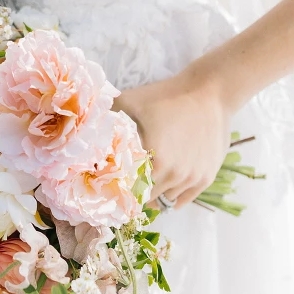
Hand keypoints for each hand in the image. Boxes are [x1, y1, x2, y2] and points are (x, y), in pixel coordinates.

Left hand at [113, 69, 230, 208]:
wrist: (210, 91)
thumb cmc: (166, 95)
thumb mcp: (129, 101)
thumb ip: (106, 118)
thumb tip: (84, 132)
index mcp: (154, 159)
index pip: (128, 189)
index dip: (116, 188)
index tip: (109, 183)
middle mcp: (174, 174)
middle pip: (144, 197)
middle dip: (132, 192)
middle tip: (123, 183)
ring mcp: (191, 178)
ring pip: (163, 201)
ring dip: (152, 194)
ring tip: (142, 183)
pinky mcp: (205, 178)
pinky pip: (182, 200)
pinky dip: (170, 197)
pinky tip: (161, 188)